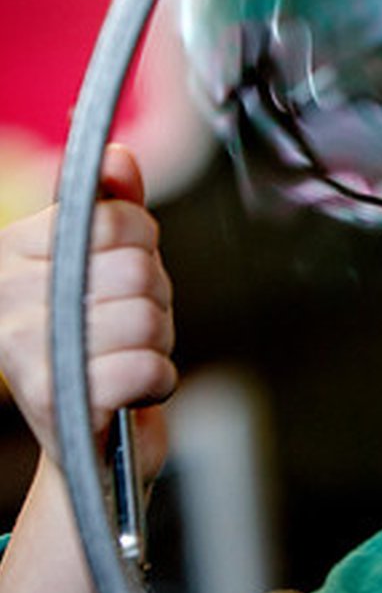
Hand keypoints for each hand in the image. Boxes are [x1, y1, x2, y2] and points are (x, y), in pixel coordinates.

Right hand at [0, 145, 174, 474]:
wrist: (87, 437)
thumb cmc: (102, 341)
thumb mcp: (111, 264)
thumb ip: (115, 207)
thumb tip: (116, 155)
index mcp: (15, 251)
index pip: (117, 219)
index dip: (143, 247)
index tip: (122, 275)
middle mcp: (8, 297)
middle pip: (137, 268)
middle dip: (154, 298)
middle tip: (130, 323)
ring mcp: (25, 349)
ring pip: (145, 316)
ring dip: (156, 341)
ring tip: (127, 354)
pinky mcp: (55, 398)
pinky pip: (144, 366)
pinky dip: (156, 380)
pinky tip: (132, 388)